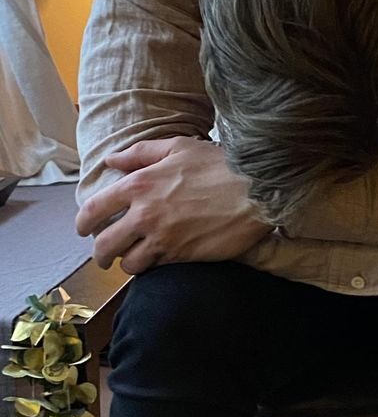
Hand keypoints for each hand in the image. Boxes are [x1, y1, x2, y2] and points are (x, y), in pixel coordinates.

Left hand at [75, 137, 271, 273]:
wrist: (257, 190)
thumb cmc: (220, 164)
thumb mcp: (178, 147)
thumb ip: (140, 153)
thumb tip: (112, 160)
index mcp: (139, 185)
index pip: (94, 209)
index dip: (83, 222)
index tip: (84, 229)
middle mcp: (145, 215)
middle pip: (104, 244)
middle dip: (100, 254)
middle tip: (105, 256)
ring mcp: (163, 238)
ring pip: (128, 263)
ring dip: (128, 262)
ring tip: (135, 258)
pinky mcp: (182, 256)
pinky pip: (155, 269)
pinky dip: (153, 267)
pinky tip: (159, 260)